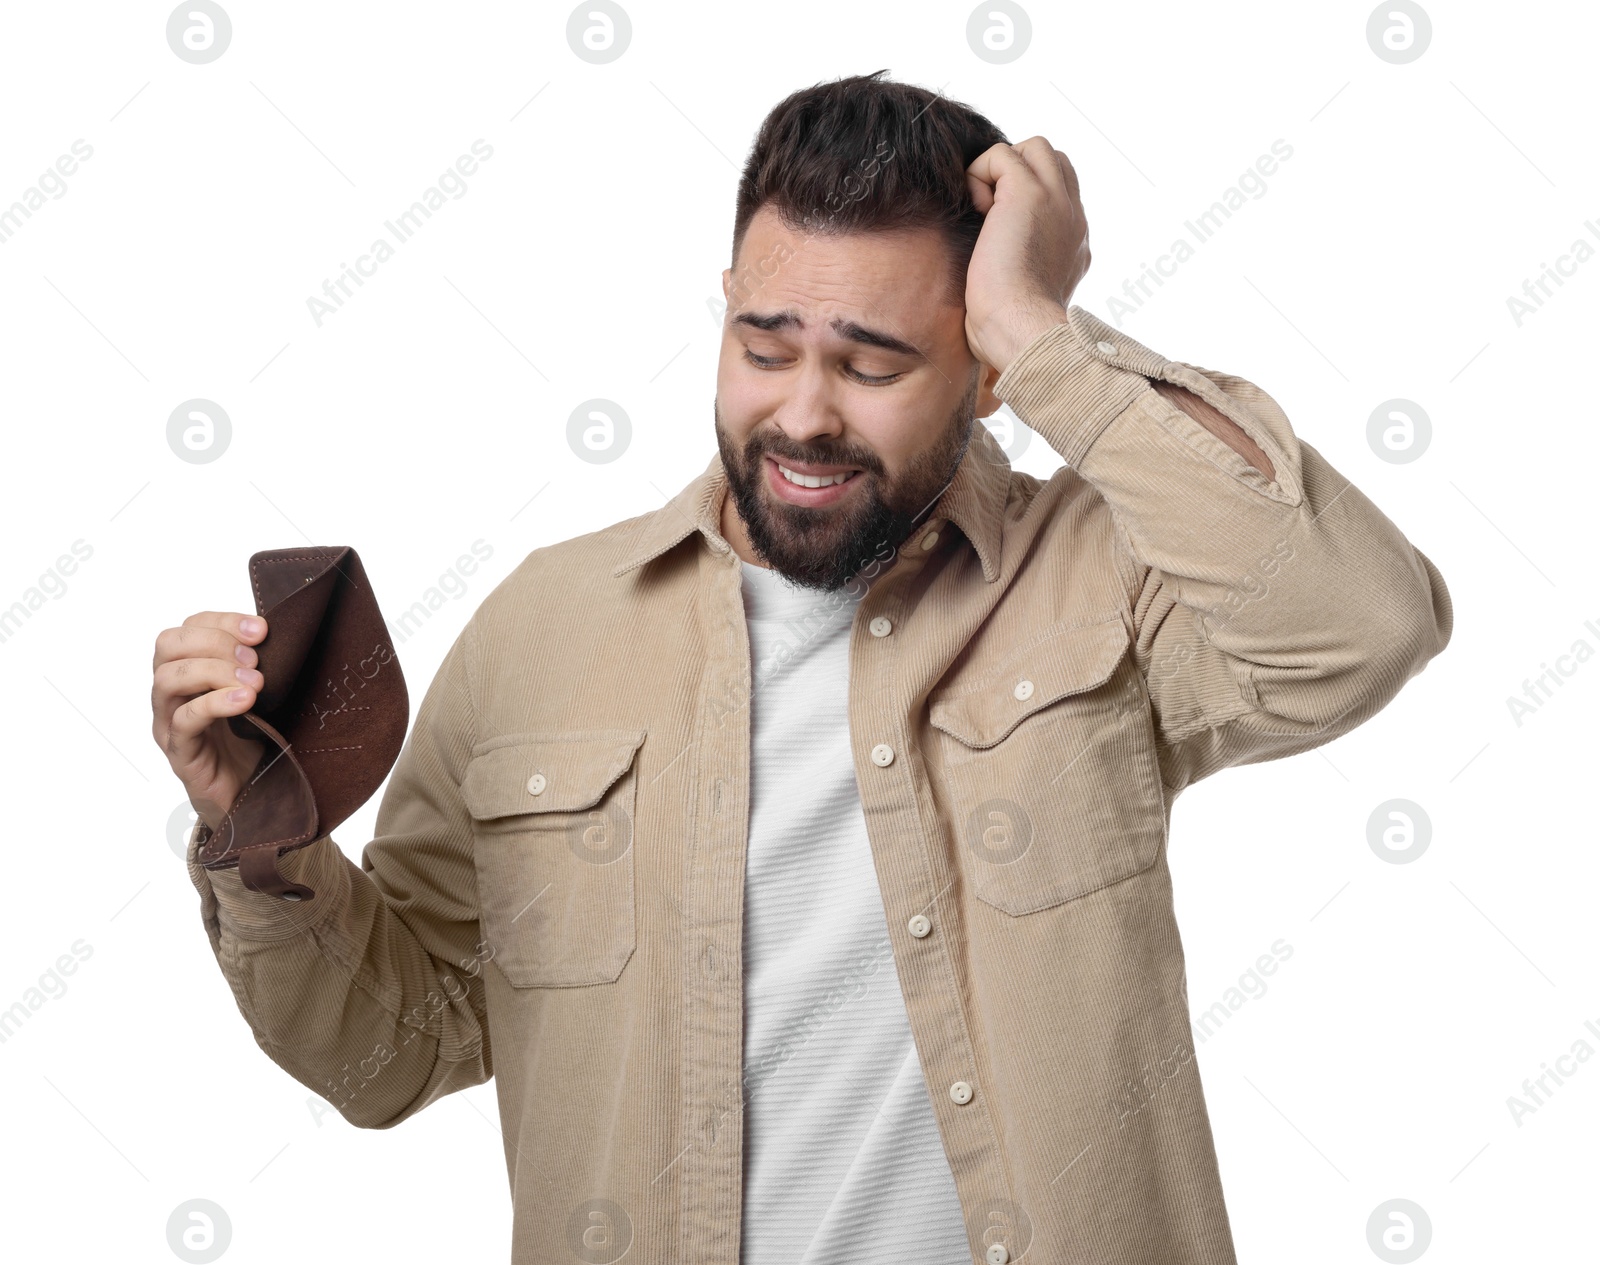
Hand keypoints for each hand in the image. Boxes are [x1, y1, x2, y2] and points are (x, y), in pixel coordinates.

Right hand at [151, 612, 270, 832]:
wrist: (252, 795)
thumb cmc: (254, 739)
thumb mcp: (259, 692)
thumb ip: (257, 663)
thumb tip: (279, 631)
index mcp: (189, 671)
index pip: (189, 627)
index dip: (223, 621)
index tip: (261, 630)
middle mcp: (171, 693)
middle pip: (167, 645)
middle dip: (214, 642)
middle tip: (254, 659)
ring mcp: (169, 723)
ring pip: (167, 679)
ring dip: (214, 671)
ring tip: (254, 683)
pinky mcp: (180, 752)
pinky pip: (183, 720)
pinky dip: (214, 703)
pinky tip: (246, 701)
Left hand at [963, 137, 1089, 374]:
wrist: (1021, 331)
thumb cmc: (1012, 333)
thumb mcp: (1025, 303)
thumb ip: (1022, 279)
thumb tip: (996, 280)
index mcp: (1075, 244)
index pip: (1060, 196)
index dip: (1025, 200)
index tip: (1000, 235)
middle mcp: (1074, 218)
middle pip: (1053, 162)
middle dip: (1016, 176)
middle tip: (991, 214)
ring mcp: (1056, 201)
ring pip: (1033, 147)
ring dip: (1000, 170)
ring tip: (984, 210)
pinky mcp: (1029, 193)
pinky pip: (1001, 154)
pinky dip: (979, 176)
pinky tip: (977, 214)